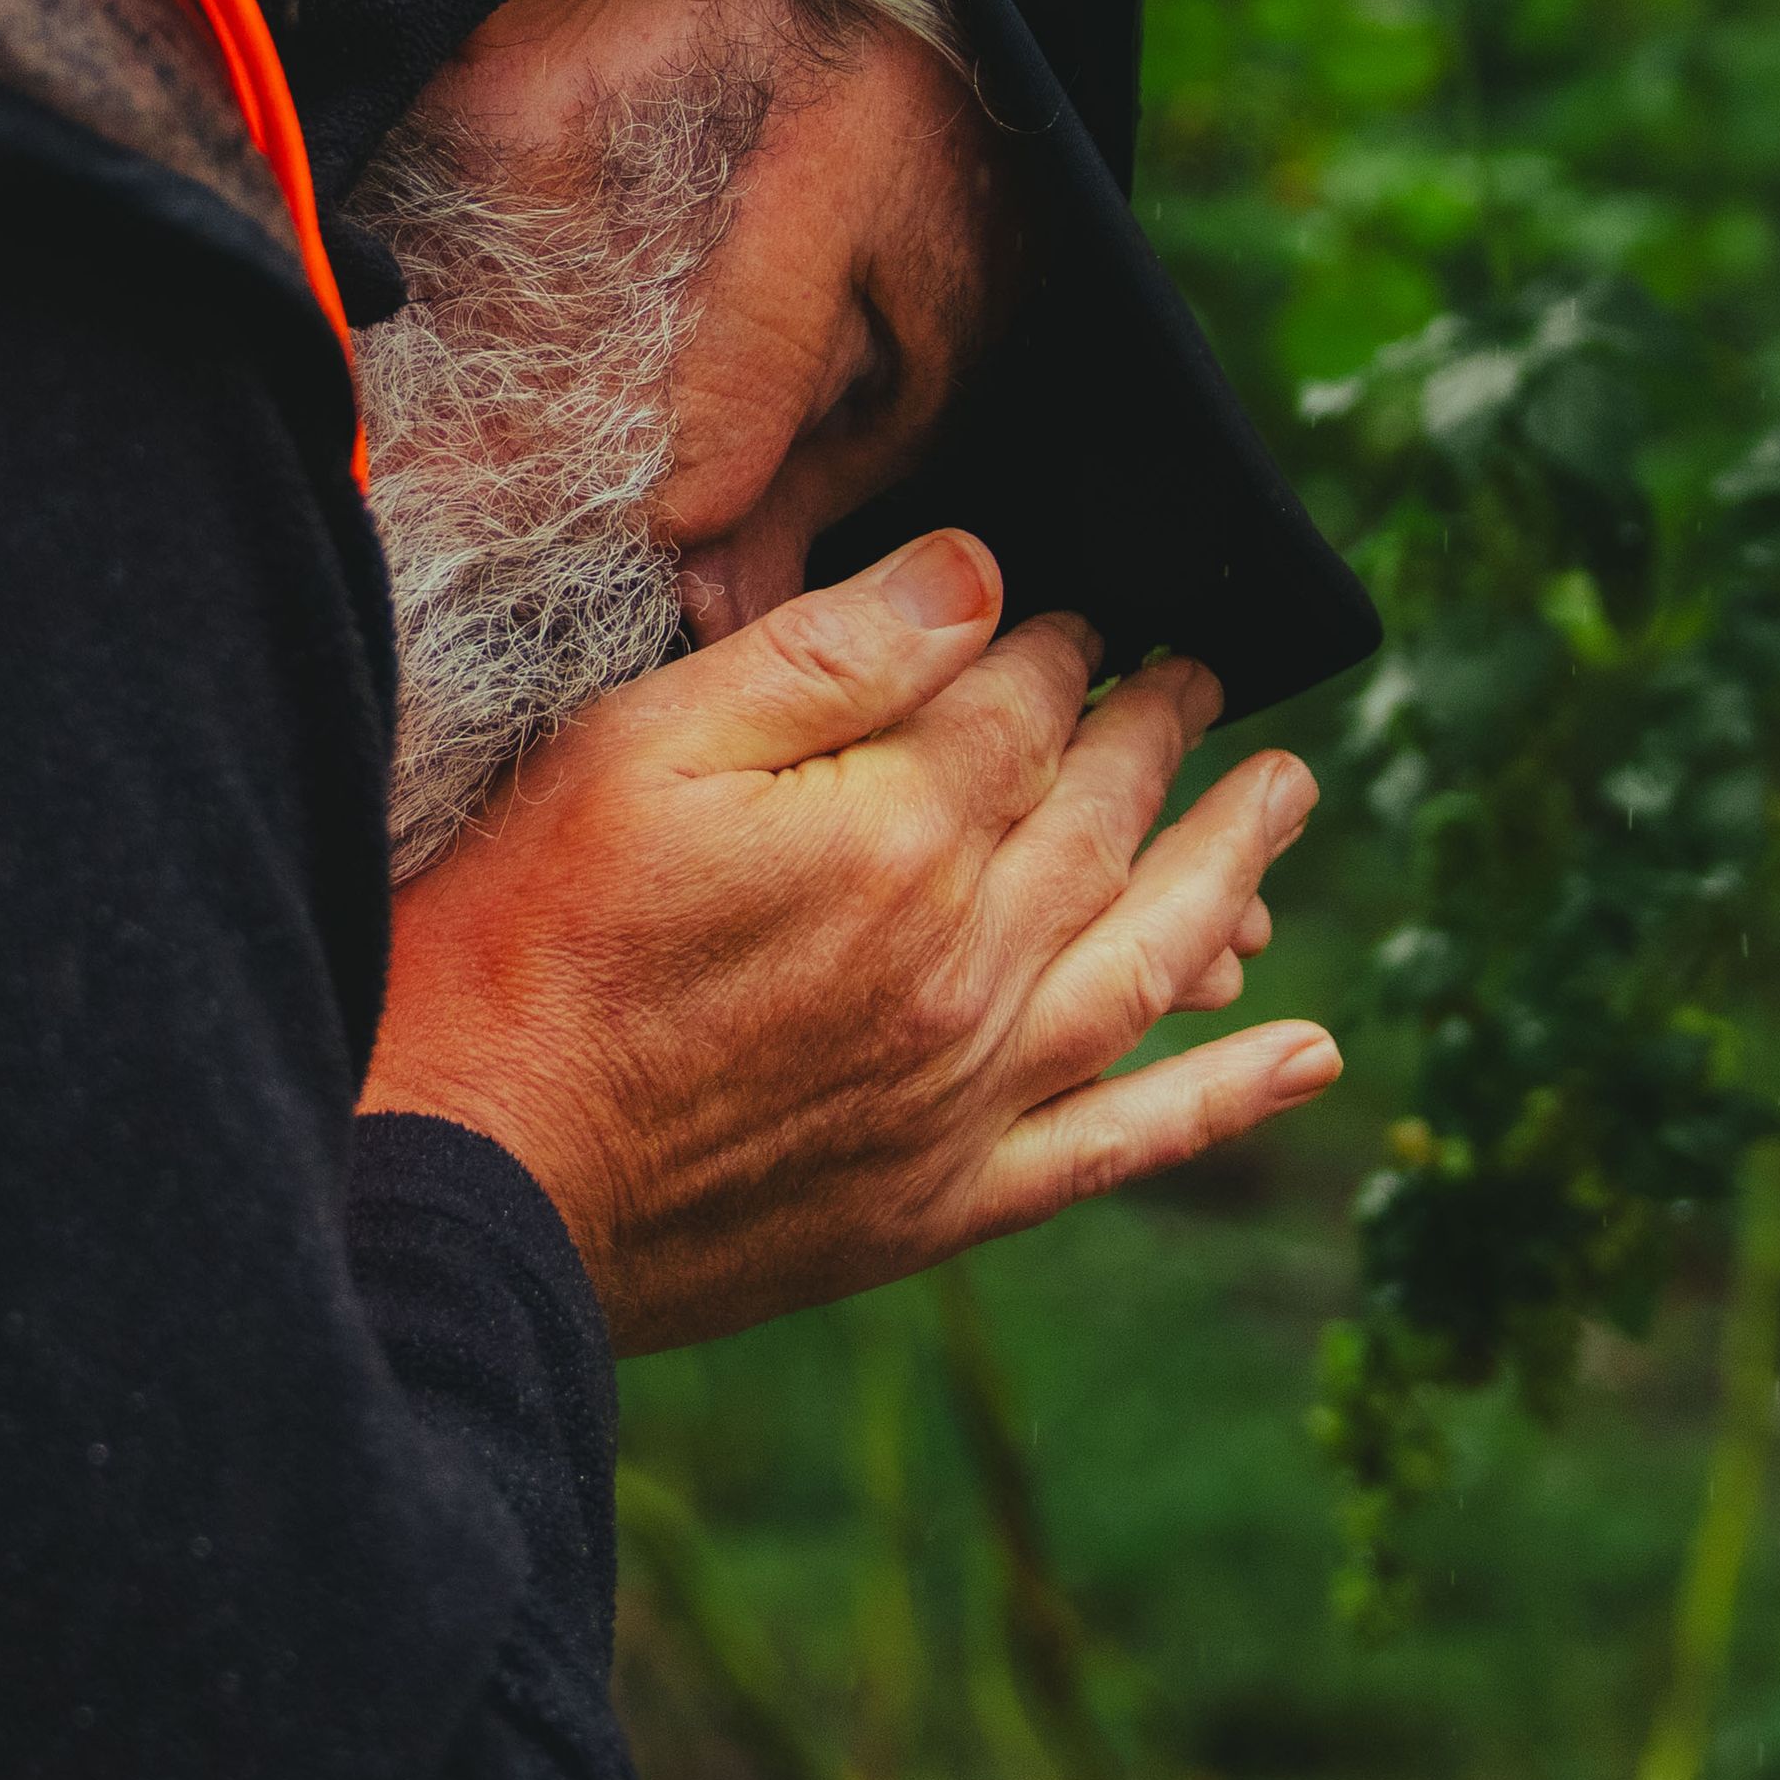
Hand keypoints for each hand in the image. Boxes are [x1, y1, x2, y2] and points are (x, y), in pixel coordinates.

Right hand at [368, 526, 1340, 1351]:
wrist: (469, 1178)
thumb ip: (822, 659)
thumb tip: (978, 580)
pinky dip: (1226, 1095)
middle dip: (1158, 728)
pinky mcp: (944, 1199)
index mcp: (893, 837)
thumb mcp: (636, 750)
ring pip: (1150, 959)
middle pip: (1104, 817)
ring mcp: (966, 1091)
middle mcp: (963, 965)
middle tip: (1200, 674)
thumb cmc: (522, 944)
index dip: (1055, 643)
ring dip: (1232, 866)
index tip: (1071, 610)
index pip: (1024, 707)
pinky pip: (1124, 1139)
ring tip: (1289, 796)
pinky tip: (1310, 1054)